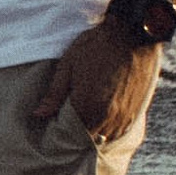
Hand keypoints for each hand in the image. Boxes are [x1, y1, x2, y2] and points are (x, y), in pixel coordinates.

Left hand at [27, 21, 160, 145]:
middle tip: (68, 124)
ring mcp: (125, 118)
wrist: (132, 34)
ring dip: (94, 135)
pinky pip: (120, 133)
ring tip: (85, 122)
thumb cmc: (96, 46)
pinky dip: (110, 130)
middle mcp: (108, 118)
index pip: (69, 135)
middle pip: (88, 140)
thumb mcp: (68, 65)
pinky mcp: (137, 113)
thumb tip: (38, 114)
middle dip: (77, 136)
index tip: (53, 126)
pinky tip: (102, 121)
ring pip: (105, 139)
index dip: (60, 133)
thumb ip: (54, 94)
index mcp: (87, 106)